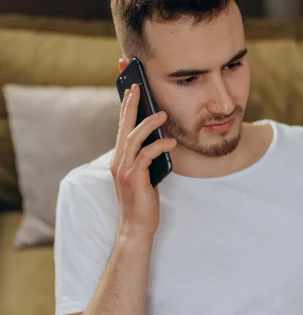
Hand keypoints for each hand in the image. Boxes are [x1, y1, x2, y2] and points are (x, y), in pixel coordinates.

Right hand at [110, 83, 176, 237]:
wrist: (136, 226)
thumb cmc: (143, 202)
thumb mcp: (144, 176)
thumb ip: (146, 159)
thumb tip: (160, 140)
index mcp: (120, 159)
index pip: (122, 129)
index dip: (125, 109)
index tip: (131, 91)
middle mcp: (118, 161)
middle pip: (123, 127)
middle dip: (130, 105)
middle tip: (138, 87)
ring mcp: (124, 169)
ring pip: (133, 138)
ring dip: (148, 123)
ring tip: (162, 114)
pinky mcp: (134, 178)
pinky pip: (146, 155)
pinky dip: (159, 146)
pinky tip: (171, 142)